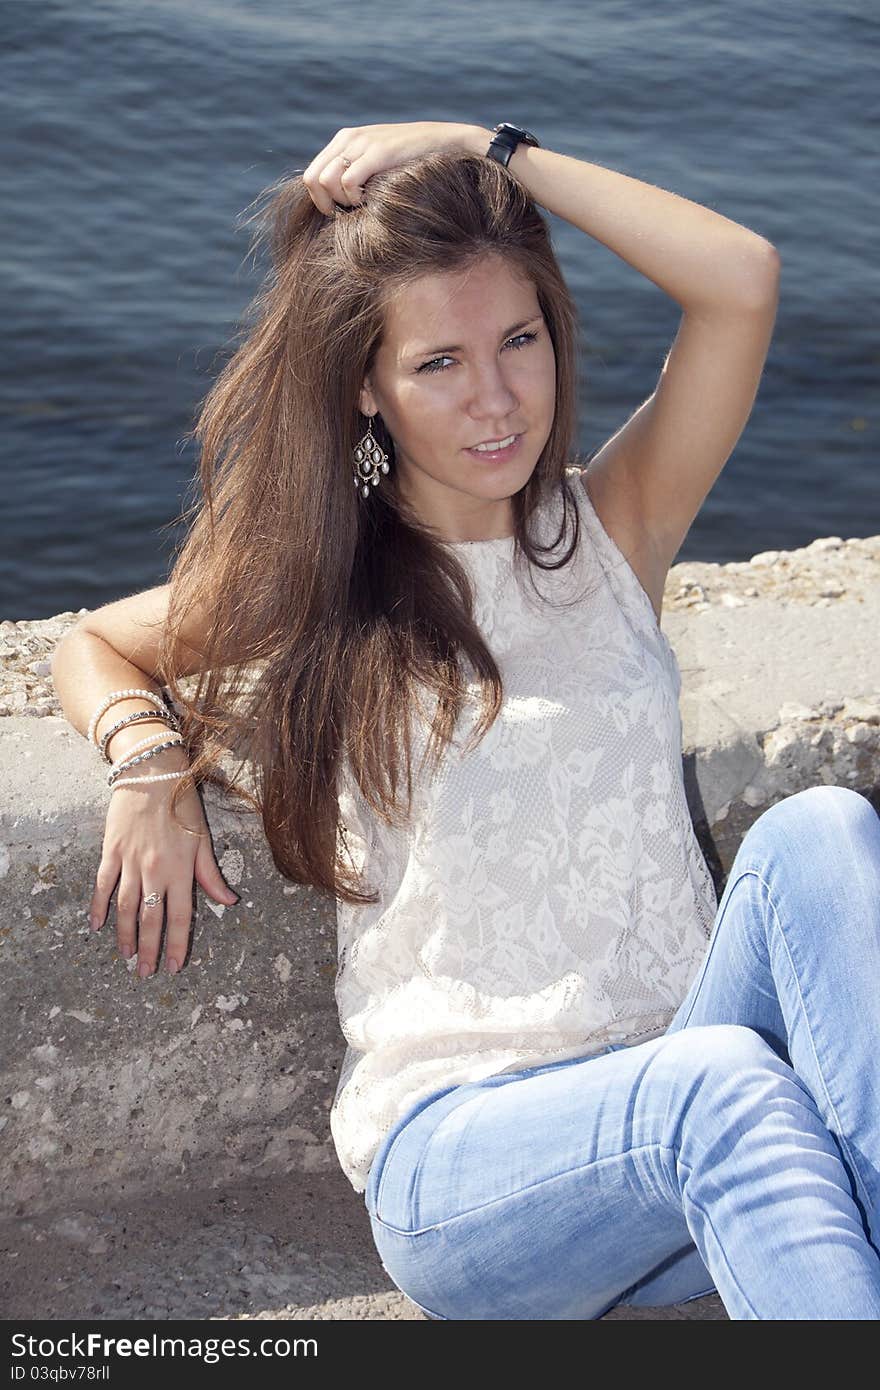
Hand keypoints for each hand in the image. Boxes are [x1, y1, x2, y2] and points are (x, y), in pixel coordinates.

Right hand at [88, 749, 237, 976]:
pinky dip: (98, 907)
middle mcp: (154, 870)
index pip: (179, 917)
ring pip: (126, 908)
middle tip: (145, 973)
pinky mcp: (110, 851)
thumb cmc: (182, 806)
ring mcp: (130, 862)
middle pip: (151, 919)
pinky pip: (102, 885)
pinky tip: (96, 926)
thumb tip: (230, 902)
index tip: (173, 967)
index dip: (176, 944)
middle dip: (149, 949)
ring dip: (126, 935)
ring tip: (127, 958)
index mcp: (181, 869)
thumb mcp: (203, 839)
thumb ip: (211, 874)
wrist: (152, 773)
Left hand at [301, 121, 483, 214]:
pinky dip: (355, 199)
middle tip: (352, 212)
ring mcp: (363, 143)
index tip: (343, 212)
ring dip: (342, 202)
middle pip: (313, 180)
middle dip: (328, 204)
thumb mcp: (380, 164)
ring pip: (326, 181)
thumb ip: (357, 173)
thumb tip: (336, 204)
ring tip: (365, 204)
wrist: (449, 143)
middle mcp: (349, 138)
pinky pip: (349, 182)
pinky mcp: (378, 152)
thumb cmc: (416, 163)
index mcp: (345, 140)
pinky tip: (373, 200)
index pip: (311, 175)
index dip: (322, 201)